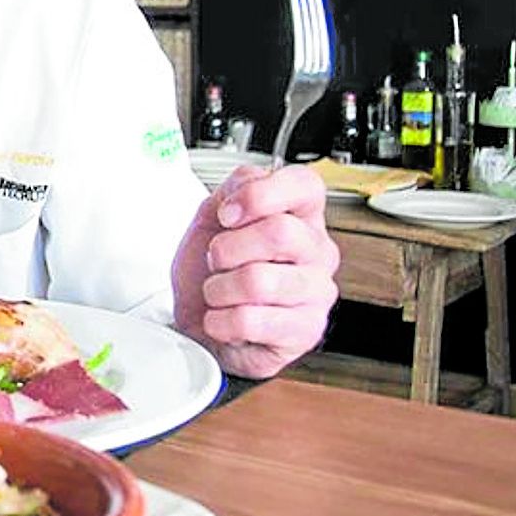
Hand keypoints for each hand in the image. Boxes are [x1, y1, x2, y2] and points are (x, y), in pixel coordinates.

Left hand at [171, 165, 339, 378]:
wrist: (199, 323)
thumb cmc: (210, 272)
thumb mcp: (210, 218)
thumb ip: (233, 190)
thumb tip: (247, 188)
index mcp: (300, 216)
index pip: (305, 184)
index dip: (260, 194)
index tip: (227, 214)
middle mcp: (317, 252)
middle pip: (279, 233)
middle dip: (227, 248)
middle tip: (217, 261)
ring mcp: (317, 293)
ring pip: (259, 281)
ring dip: (219, 288)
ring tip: (220, 293)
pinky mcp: (305, 332)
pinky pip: (250, 321)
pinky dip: (220, 321)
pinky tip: (224, 319)